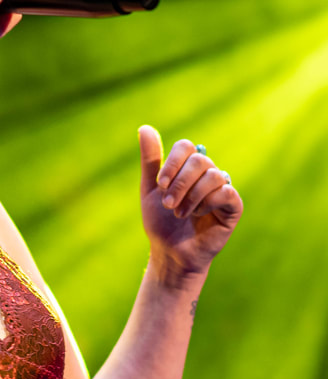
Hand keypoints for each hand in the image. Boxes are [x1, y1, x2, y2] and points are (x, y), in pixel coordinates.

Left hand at [138, 125, 242, 281]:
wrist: (170, 251)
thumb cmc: (160, 221)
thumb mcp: (150, 189)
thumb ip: (150, 159)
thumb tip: (144, 127)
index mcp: (187, 167)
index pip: (186, 147)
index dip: (172, 163)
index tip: (160, 185)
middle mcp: (207, 174)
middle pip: (199, 160)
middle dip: (179, 183)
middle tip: (168, 204)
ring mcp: (222, 188)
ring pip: (213, 175)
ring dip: (191, 197)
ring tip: (180, 214)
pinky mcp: (234, 206)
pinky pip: (227, 192)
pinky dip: (207, 203)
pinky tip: (198, 215)